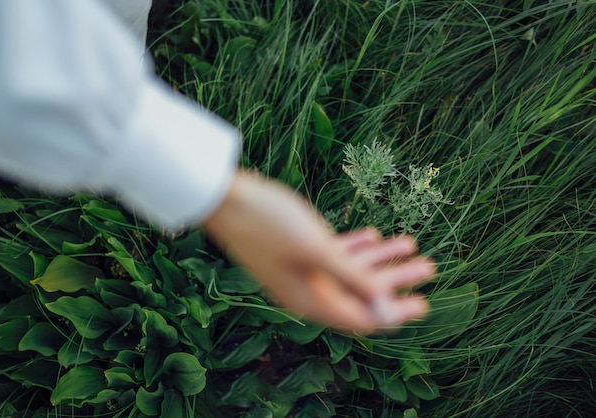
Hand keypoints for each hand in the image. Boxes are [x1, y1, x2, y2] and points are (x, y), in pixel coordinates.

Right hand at [202, 171, 434, 333]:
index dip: (395, 312)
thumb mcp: (315, 249)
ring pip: (350, 270)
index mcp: (308, 300)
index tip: (422, 303)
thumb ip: (351, 276)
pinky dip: (356, 247)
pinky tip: (375, 235)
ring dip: (380, 259)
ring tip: (411, 244)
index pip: (361, 317)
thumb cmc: (268, 223)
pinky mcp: (297, 250)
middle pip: (361, 293)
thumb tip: (384, 303)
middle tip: (428, 268)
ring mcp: (301, 270)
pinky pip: (334, 254)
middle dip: (396, 280)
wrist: (225, 197)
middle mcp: (306, 290)